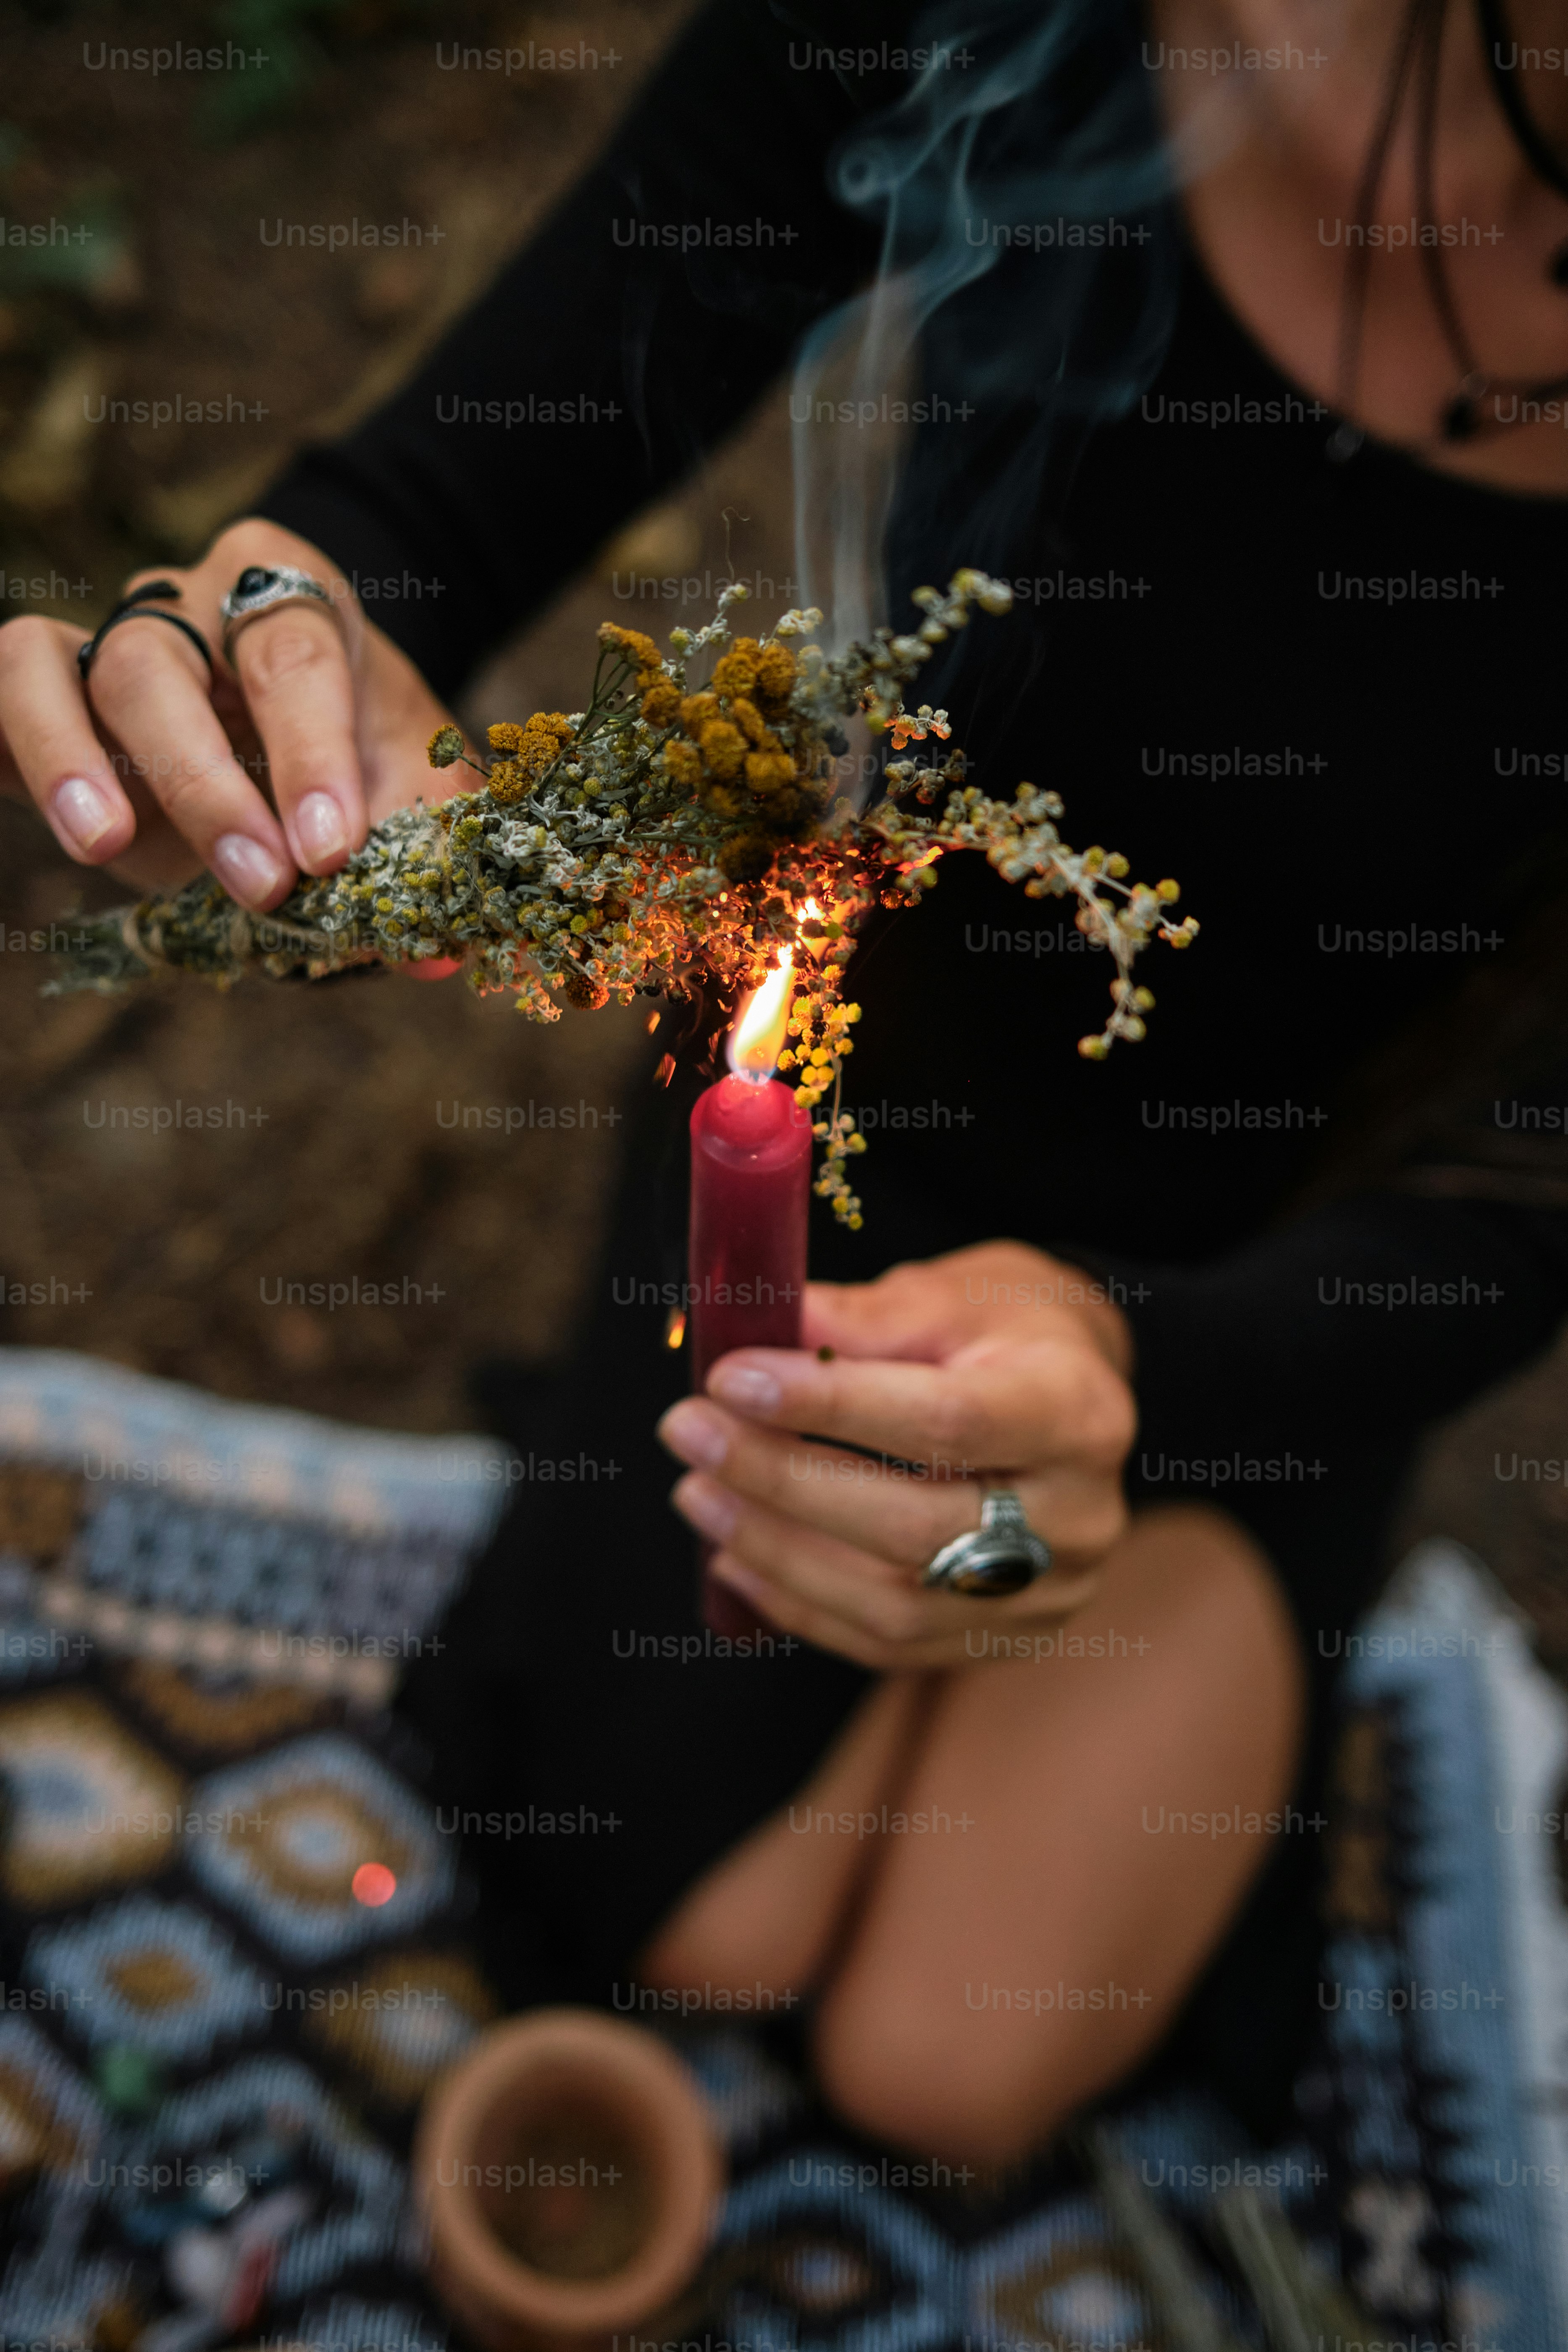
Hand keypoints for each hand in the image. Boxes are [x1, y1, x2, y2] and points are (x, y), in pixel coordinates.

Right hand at [0, 515, 461, 950]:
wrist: (313, 702)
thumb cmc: (360, 735)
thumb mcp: (410, 772)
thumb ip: (425, 846)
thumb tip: (437, 954)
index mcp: (286, 593)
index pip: (293, 657)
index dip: (311, 756)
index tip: (331, 852)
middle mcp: (180, 604)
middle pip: (157, 666)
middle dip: (204, 783)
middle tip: (261, 886)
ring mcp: (97, 644)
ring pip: (43, 666)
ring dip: (66, 759)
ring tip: (105, 845)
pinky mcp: (43, 695)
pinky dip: (5, 753)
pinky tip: (55, 827)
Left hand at [657, 1241, 1136, 1668]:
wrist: (1081, 1397)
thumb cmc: (1013, 1328)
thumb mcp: (954, 1293)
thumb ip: (861, 1318)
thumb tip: (750, 1325)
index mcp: (1076, 1411)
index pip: (945, 1422)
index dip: (829, 1405)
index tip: (731, 1378)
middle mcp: (1079, 1517)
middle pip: (913, 1525)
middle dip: (782, 1482)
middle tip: (689, 1433)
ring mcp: (1050, 1591)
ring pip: (894, 1604)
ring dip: (777, 1552)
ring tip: (697, 1494)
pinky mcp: (1010, 1635)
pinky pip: (890, 1643)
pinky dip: (802, 1605)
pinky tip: (737, 1556)